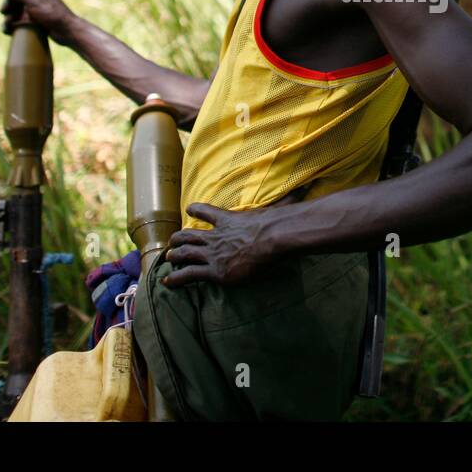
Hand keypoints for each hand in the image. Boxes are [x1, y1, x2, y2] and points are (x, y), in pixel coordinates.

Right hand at [0, 0, 74, 43]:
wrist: (68, 31)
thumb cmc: (52, 15)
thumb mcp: (34, 3)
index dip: (9, 1)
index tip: (3, 11)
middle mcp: (39, 1)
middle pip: (18, 5)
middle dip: (9, 13)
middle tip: (6, 20)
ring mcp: (39, 13)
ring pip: (20, 15)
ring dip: (11, 21)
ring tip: (6, 29)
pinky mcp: (40, 24)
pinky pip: (24, 24)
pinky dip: (17, 27)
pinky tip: (10, 32)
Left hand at [160, 203, 275, 288]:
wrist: (272, 237)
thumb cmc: (277, 223)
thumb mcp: (278, 207)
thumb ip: (286, 200)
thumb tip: (303, 189)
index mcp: (228, 220)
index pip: (207, 211)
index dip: (196, 210)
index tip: (189, 209)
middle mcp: (216, 236)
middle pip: (190, 234)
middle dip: (179, 238)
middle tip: (172, 241)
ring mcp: (213, 253)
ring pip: (185, 253)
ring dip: (174, 255)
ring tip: (168, 258)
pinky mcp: (215, 270)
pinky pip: (189, 274)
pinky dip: (176, 278)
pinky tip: (167, 282)